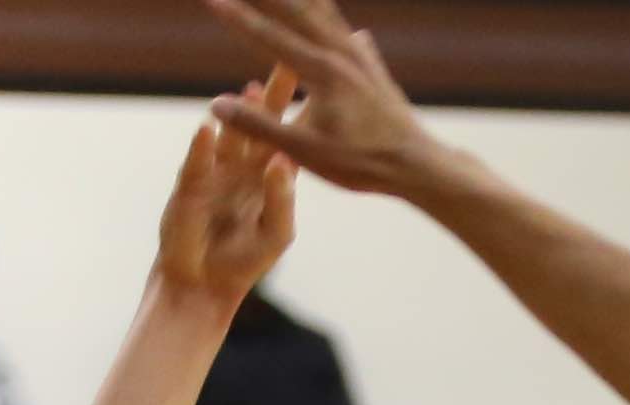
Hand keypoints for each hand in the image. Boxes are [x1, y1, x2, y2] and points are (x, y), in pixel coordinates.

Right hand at [159, 68, 307, 299]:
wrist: (204, 286)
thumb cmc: (243, 261)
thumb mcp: (276, 233)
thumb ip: (282, 198)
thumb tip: (282, 158)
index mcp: (267, 177)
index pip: (287, 136)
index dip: (300, 111)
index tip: (316, 84)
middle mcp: (242, 167)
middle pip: (260, 124)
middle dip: (273, 95)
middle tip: (288, 63)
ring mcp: (214, 174)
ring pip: (229, 136)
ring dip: (239, 114)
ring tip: (252, 90)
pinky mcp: (189, 189)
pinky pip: (196, 164)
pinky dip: (202, 148)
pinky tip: (208, 128)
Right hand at [208, 2, 435, 192]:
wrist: (417, 164)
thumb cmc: (361, 162)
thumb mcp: (303, 151)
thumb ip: (259, 126)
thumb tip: (217, 104)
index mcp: (321, 70)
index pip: (269, 36)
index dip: (237, 17)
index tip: (211, 1)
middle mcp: (340, 53)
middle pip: (296, 11)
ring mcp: (359, 57)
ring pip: (324, 14)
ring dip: (300, 1)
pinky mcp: (373, 68)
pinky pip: (348, 34)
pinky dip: (336, 23)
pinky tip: (349, 32)